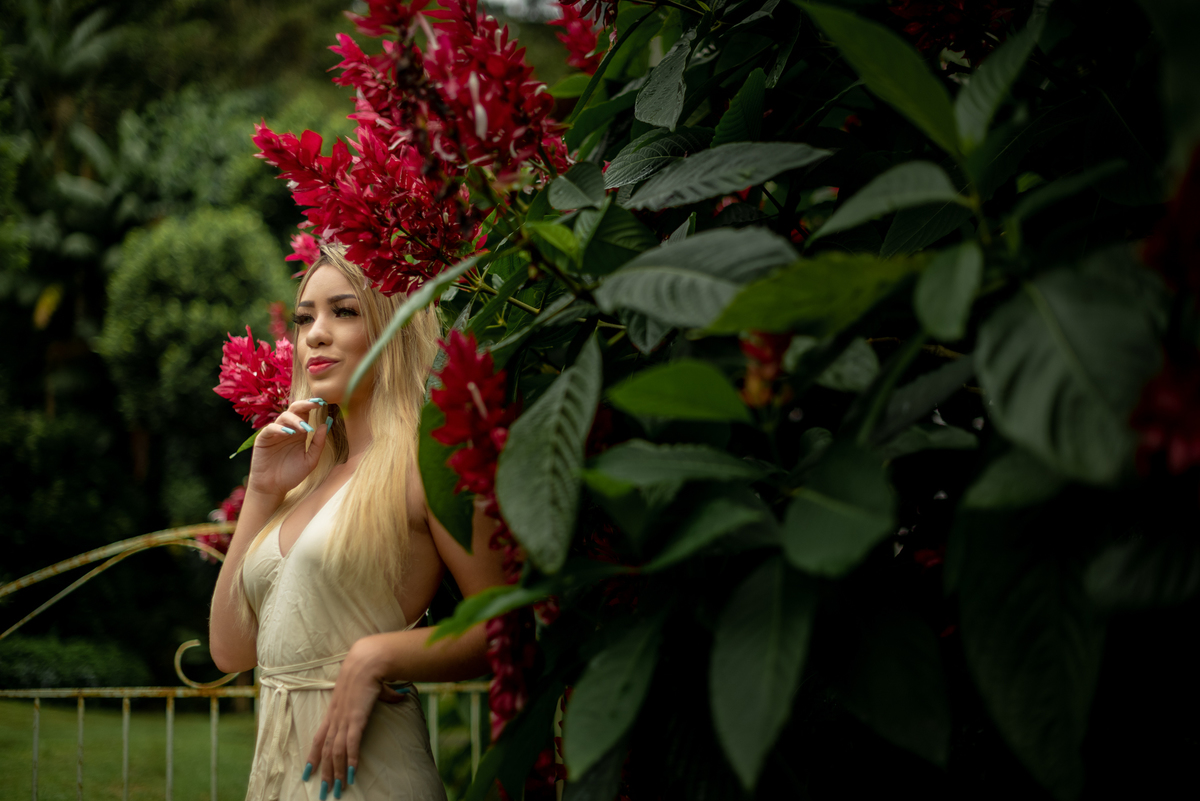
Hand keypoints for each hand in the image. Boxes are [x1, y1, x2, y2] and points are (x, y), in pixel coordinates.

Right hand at [246, 399, 329, 499]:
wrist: (274, 488)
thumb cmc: (292, 474)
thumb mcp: (310, 460)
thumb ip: (318, 443)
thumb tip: (326, 424)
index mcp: (299, 432)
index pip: (306, 413)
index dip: (313, 406)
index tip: (324, 402)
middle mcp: (287, 429)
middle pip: (294, 409)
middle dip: (305, 404)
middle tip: (316, 403)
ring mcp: (275, 433)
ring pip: (283, 417)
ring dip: (295, 420)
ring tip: (304, 428)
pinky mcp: (263, 439)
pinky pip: (270, 429)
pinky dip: (279, 429)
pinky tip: (288, 433)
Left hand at [304, 636, 406, 797]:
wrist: (368, 660)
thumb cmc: (370, 669)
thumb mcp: (375, 686)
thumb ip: (386, 694)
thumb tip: (400, 695)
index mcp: (335, 709)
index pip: (320, 737)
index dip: (313, 755)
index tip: (308, 772)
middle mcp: (336, 717)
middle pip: (325, 750)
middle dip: (324, 772)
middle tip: (324, 792)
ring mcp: (344, 718)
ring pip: (335, 751)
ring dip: (336, 772)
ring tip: (338, 789)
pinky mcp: (355, 718)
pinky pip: (350, 743)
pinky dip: (350, 759)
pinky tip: (351, 773)